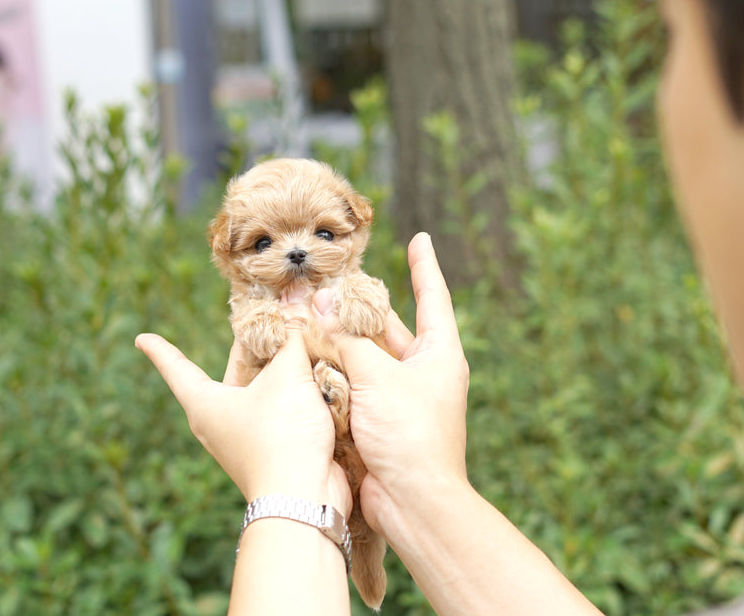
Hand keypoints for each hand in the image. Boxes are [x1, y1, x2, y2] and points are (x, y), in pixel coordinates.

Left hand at [136, 292, 351, 516]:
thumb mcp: (287, 375)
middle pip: (235, 367)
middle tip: (267, 309)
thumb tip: (295, 298)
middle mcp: (221, 418)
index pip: (177, 368)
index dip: (161, 350)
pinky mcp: (276, 444)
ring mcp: (248, 433)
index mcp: (206, 403)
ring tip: (300, 329)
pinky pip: (283, 403)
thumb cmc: (281, 435)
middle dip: (252, 341)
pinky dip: (297, 383)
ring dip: (283, 360)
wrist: (305, 500)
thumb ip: (293, 335)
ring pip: (264, 384)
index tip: (142, 338)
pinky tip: (318, 364)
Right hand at [313, 232, 469, 536]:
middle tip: (327, 281)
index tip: (420, 238)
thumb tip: (319, 305)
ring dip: (336, 336)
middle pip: (386, 325)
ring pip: (362, 353)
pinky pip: (350, 382)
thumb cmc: (410, 434)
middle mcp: (420, 371)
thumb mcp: (378, 376)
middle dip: (357, 305)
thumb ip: (346, 339)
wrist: (414, 504)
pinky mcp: (374, 418)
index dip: (424, 266)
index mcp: (439, 354)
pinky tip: (304, 349)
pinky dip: (330, 366)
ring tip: (306, 309)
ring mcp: (396, 395)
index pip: (433, 297)